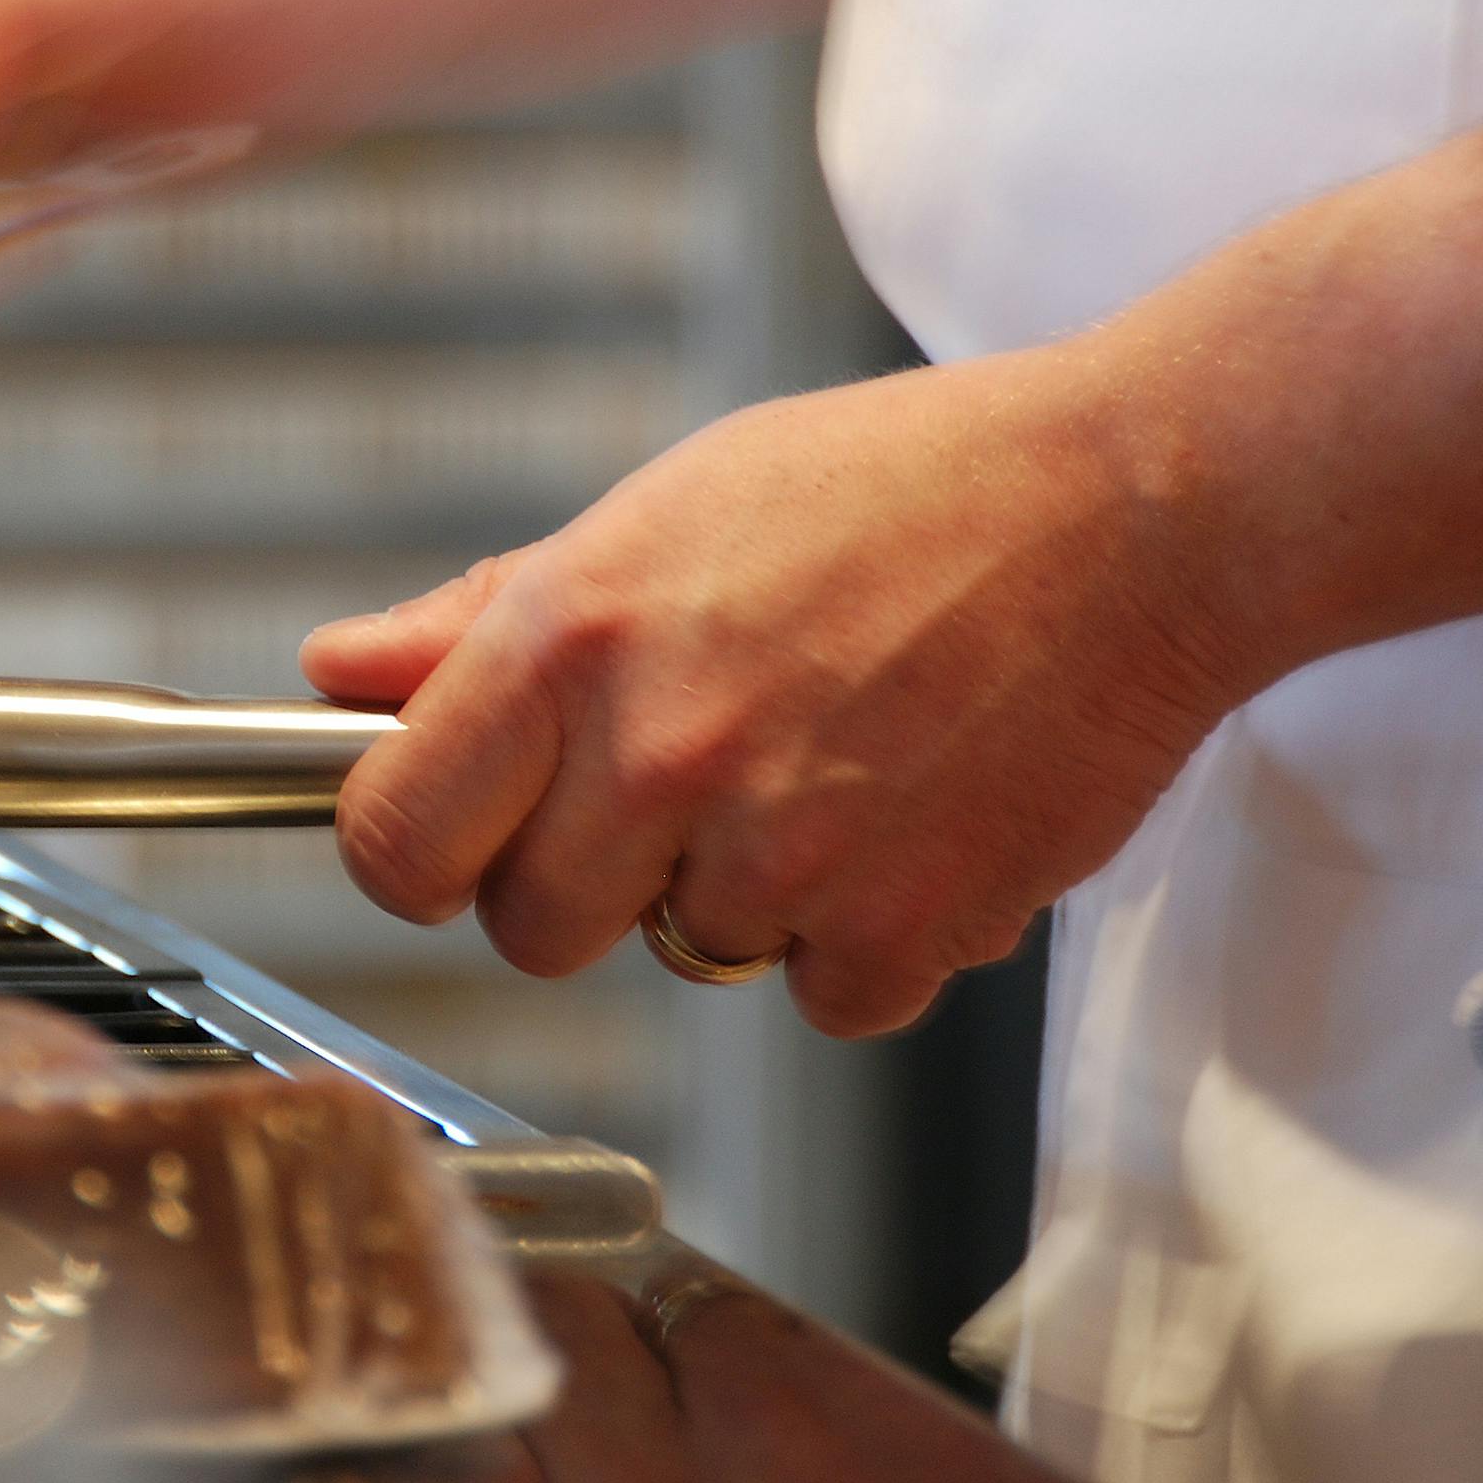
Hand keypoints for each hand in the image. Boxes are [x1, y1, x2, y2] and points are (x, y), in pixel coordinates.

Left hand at [299, 346, 1262, 1035]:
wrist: (1142, 509)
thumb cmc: (907, 487)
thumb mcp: (665, 508)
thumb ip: (484, 615)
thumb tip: (340, 673)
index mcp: (572, 637)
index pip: (392, 839)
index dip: (419, 849)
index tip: (466, 831)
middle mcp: (659, 753)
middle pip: (531, 931)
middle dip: (591, 879)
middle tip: (690, 780)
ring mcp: (781, 855)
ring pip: (688, 958)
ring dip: (746, 893)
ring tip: (835, 759)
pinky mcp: (903, 929)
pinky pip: (825, 994)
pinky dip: (867, 933)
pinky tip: (915, 812)